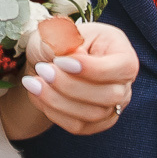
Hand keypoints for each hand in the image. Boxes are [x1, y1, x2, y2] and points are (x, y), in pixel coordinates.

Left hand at [0, 22, 137, 138]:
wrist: (46, 61)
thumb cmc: (57, 41)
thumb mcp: (58, 31)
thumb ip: (65, 41)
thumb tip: (72, 58)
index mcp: (122, 51)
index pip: (121, 67)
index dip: (91, 68)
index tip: (60, 60)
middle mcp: (123, 81)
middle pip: (110, 96)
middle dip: (70, 86)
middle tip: (43, 70)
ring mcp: (113, 105)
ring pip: (93, 115)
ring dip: (58, 100)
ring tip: (33, 82)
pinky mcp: (97, 122)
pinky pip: (79, 126)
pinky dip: (54, 112)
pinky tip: (37, 95)